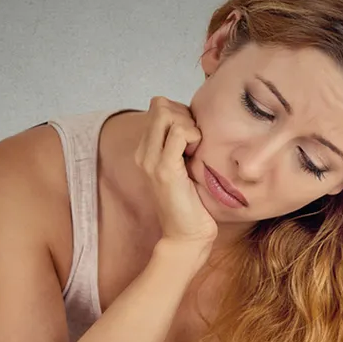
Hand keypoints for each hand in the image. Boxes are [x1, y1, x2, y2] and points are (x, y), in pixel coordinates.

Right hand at [136, 96, 217, 246]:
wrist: (187, 236)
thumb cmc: (192, 204)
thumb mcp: (186, 168)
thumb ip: (184, 146)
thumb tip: (199, 122)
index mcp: (147, 151)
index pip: (158, 107)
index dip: (181, 112)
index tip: (194, 136)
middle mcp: (144, 153)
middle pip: (160, 105)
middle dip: (185, 114)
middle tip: (197, 140)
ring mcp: (151, 160)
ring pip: (166, 113)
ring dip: (189, 124)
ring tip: (196, 148)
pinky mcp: (165, 169)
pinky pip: (179, 132)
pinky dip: (193, 136)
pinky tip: (197, 154)